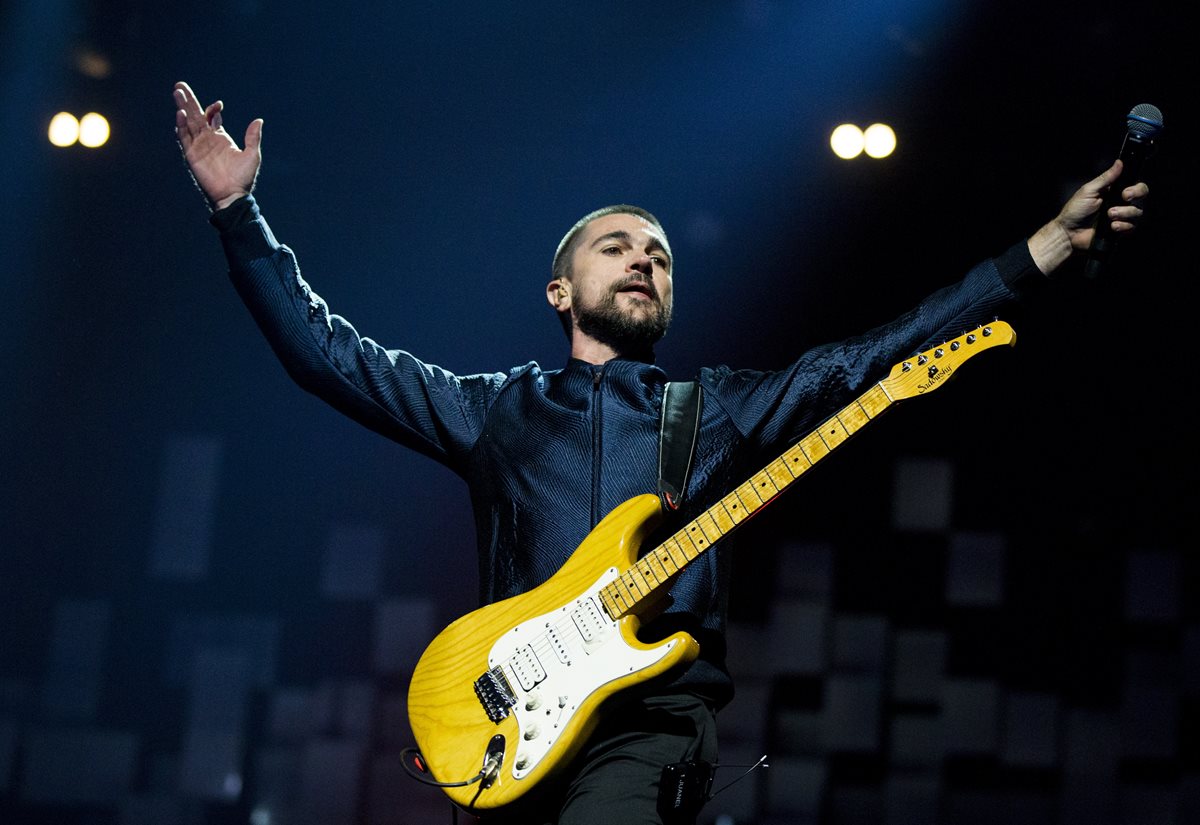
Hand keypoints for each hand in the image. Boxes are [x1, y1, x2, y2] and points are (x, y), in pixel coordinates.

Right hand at [173, 81, 262, 210]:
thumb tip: (259, 120)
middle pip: (195, 115)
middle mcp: (207, 139)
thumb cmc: (243, 177)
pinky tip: (180, 113)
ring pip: (187, 122)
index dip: (213, 109)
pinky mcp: (191, 154)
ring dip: (182, 107)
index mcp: (221, 137)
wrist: (233, 194)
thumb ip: (253, 137)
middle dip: (189, 100)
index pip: (212, 117)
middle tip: (180, 85)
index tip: (219, 104)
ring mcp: (198, 145)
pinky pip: (184, 137)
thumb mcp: (252, 154)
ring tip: (177, 92)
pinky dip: (181, 125)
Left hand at [1028, 159, 1149, 274]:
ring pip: (1138, 213)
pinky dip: (1123, 226)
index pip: (1137, 186)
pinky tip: (1111, 227)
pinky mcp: (1121, 231)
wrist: (1069, 232)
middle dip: (1135, 196)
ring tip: (1109, 215)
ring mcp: (1122, 218)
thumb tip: (1119, 162)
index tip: (1125, 192)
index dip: (1137, 188)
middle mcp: (1122, 204)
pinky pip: (1132, 227)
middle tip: (1123, 198)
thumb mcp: (1089, 190)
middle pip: (1143, 197)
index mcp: (1115, 192)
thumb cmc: (1075, 210)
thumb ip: (1106, 178)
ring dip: (1124, 213)